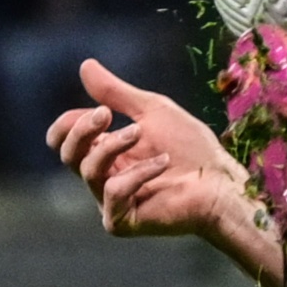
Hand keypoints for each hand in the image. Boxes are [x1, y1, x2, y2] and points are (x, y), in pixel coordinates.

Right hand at [46, 59, 281, 282]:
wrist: (222, 182)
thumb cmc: (192, 149)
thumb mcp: (152, 111)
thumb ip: (117, 93)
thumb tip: (84, 65)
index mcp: (106, 153)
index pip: (64, 140)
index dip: (71, 123)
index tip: (102, 110)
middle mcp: (104, 178)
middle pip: (68, 154)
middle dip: (82, 130)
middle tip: (107, 114)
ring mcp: (111, 202)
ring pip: (89, 170)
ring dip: (113, 146)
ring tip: (141, 133)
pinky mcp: (123, 221)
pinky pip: (113, 192)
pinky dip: (136, 173)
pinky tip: (162, 163)